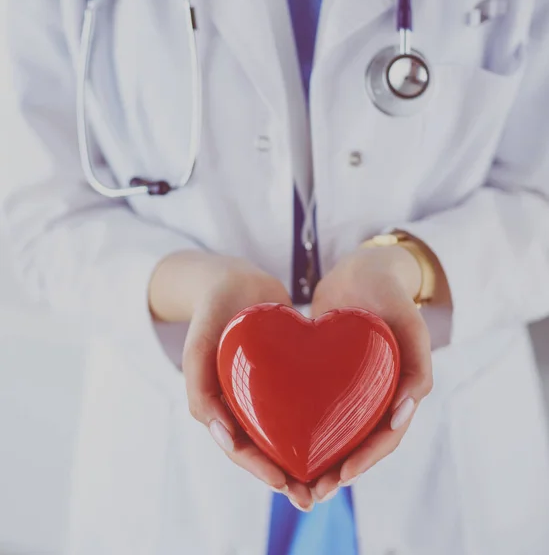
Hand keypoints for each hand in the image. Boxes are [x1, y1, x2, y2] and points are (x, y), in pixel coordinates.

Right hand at [149, 252, 313, 510]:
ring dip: (305, 456)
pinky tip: (343, 429)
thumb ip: (200, 391)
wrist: (234, 278)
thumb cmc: (212, 311)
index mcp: (220, 405)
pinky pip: (301, 404)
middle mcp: (244, 403)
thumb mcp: (198, 348)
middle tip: (314, 495)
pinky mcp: (286, 376)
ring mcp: (265, 390)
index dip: (262, 470)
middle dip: (288, 474)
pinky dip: (317, 421)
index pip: (241, 448)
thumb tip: (224, 437)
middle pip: (266, 447)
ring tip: (333, 476)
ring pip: (286, 431)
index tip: (288, 484)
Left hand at [309, 244, 432, 502]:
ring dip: (321, 457)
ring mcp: (353, 387)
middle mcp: (377, 394)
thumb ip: (418, 366)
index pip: (386, 437)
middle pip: (360, 443)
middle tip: (312, 492)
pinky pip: (318, 407)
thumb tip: (405, 414)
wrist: (361, 270)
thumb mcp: (410, 323)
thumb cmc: (389, 293)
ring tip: (293, 478)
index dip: (366, 460)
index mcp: (401, 390)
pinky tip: (280, 437)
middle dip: (339, 470)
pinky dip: (304, 427)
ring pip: (338, 431)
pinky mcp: (329, 377)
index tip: (340, 476)